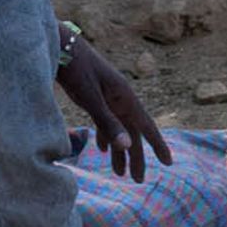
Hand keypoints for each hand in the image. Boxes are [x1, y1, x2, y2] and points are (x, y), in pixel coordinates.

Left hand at [57, 33, 171, 176]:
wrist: (58, 45)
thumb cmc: (75, 69)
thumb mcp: (90, 98)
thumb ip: (108, 123)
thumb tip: (128, 146)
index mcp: (124, 97)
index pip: (146, 126)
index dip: (158, 145)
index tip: (168, 163)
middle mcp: (119, 98)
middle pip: (132, 132)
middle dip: (136, 157)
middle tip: (138, 181)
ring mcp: (107, 97)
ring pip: (118, 129)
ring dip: (119, 151)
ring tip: (119, 174)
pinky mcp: (94, 95)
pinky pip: (105, 121)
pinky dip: (106, 137)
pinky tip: (102, 149)